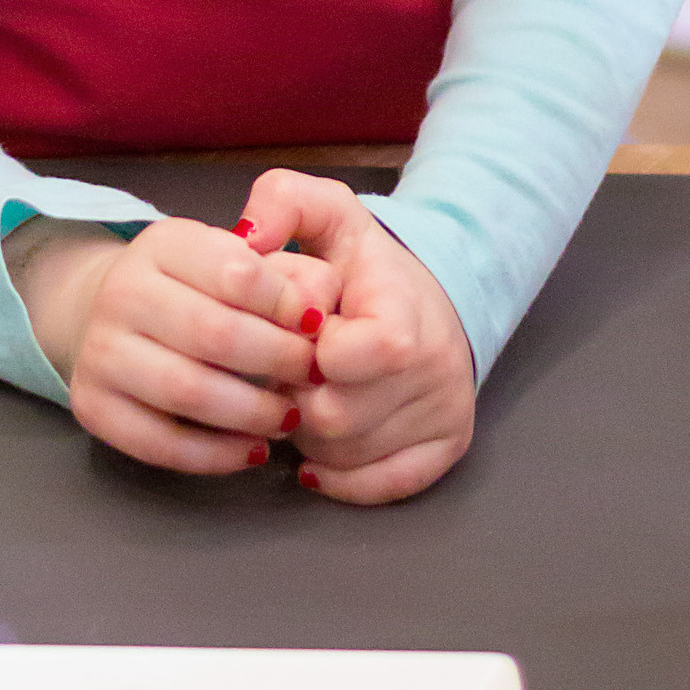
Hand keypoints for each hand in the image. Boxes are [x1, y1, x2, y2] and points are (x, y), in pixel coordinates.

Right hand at [8, 214, 339, 476]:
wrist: (113, 313)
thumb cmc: (195, 288)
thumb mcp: (232, 257)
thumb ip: (281, 276)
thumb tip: (316, 312)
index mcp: (163, 244)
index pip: (235, 271)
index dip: (285, 304)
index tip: (317, 325)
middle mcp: (122, 291)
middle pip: (214, 334)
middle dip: (277, 360)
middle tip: (312, 375)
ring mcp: (99, 350)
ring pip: (188, 392)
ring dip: (252, 413)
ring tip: (288, 418)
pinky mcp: (92, 405)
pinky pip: (161, 443)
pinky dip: (216, 454)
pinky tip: (252, 449)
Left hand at [238, 169, 475, 505]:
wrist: (433, 298)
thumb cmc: (367, 264)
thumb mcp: (328, 213)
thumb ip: (283, 202)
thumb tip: (244, 237)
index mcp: (405, 312)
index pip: (340, 358)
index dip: (305, 347)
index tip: (306, 326)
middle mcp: (435, 370)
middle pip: (329, 416)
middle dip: (297, 390)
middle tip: (298, 362)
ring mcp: (444, 415)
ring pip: (342, 454)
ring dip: (310, 430)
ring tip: (316, 389)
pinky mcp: (445, 451)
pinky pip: (375, 487)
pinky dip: (340, 474)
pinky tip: (324, 445)